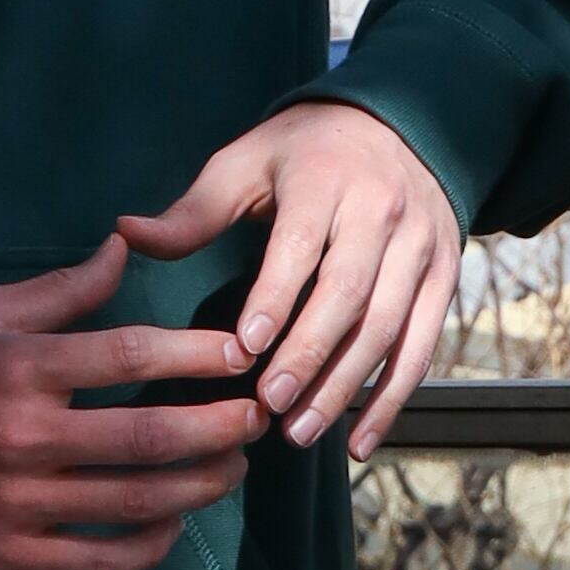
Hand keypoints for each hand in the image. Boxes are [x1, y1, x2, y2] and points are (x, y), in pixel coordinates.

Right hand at [0, 239, 263, 569]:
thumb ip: (59, 290)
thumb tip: (123, 247)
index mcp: (19, 368)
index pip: (127, 355)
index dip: (194, 353)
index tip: (240, 353)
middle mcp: (23, 437)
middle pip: (146, 436)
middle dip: (217, 426)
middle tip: (258, 416)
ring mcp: (17, 503)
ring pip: (133, 501)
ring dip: (199, 485)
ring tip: (234, 467)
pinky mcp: (8, 554)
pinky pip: (98, 560)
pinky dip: (148, 545)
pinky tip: (174, 521)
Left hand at [116, 99, 461, 463]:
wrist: (403, 126)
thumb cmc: (305, 153)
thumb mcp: (248, 161)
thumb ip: (195, 210)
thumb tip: (125, 234)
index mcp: (325, 179)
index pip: (300, 244)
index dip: (276, 298)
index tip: (245, 348)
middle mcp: (382, 210)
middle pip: (348, 292)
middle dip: (310, 354)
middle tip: (269, 406)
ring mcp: (421, 246)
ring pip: (388, 326)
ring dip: (347, 386)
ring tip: (302, 432)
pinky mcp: (444, 277)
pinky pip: (421, 346)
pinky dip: (393, 399)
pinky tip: (359, 443)